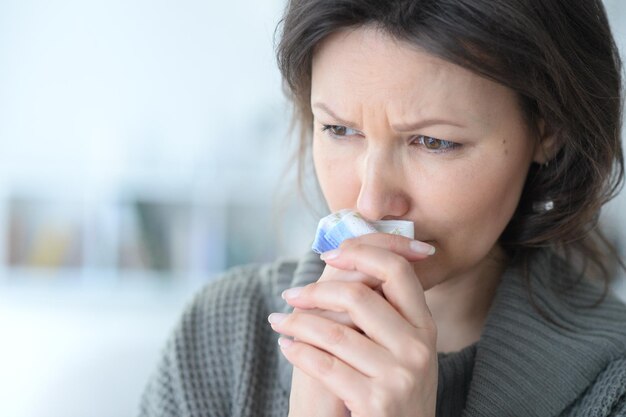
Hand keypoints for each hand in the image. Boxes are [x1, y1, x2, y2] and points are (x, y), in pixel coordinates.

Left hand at [270, 237, 437, 416]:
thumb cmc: (394, 390)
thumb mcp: (405, 348)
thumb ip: (387, 311)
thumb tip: (350, 260)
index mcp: (424, 326)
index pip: (397, 270)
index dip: (360, 253)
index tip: (329, 255)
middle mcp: (418, 347)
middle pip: (359, 296)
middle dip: (315, 291)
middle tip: (291, 295)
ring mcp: (400, 376)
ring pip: (334, 332)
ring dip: (296, 323)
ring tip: (279, 321)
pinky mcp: (377, 402)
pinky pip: (325, 365)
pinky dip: (298, 352)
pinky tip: (286, 347)